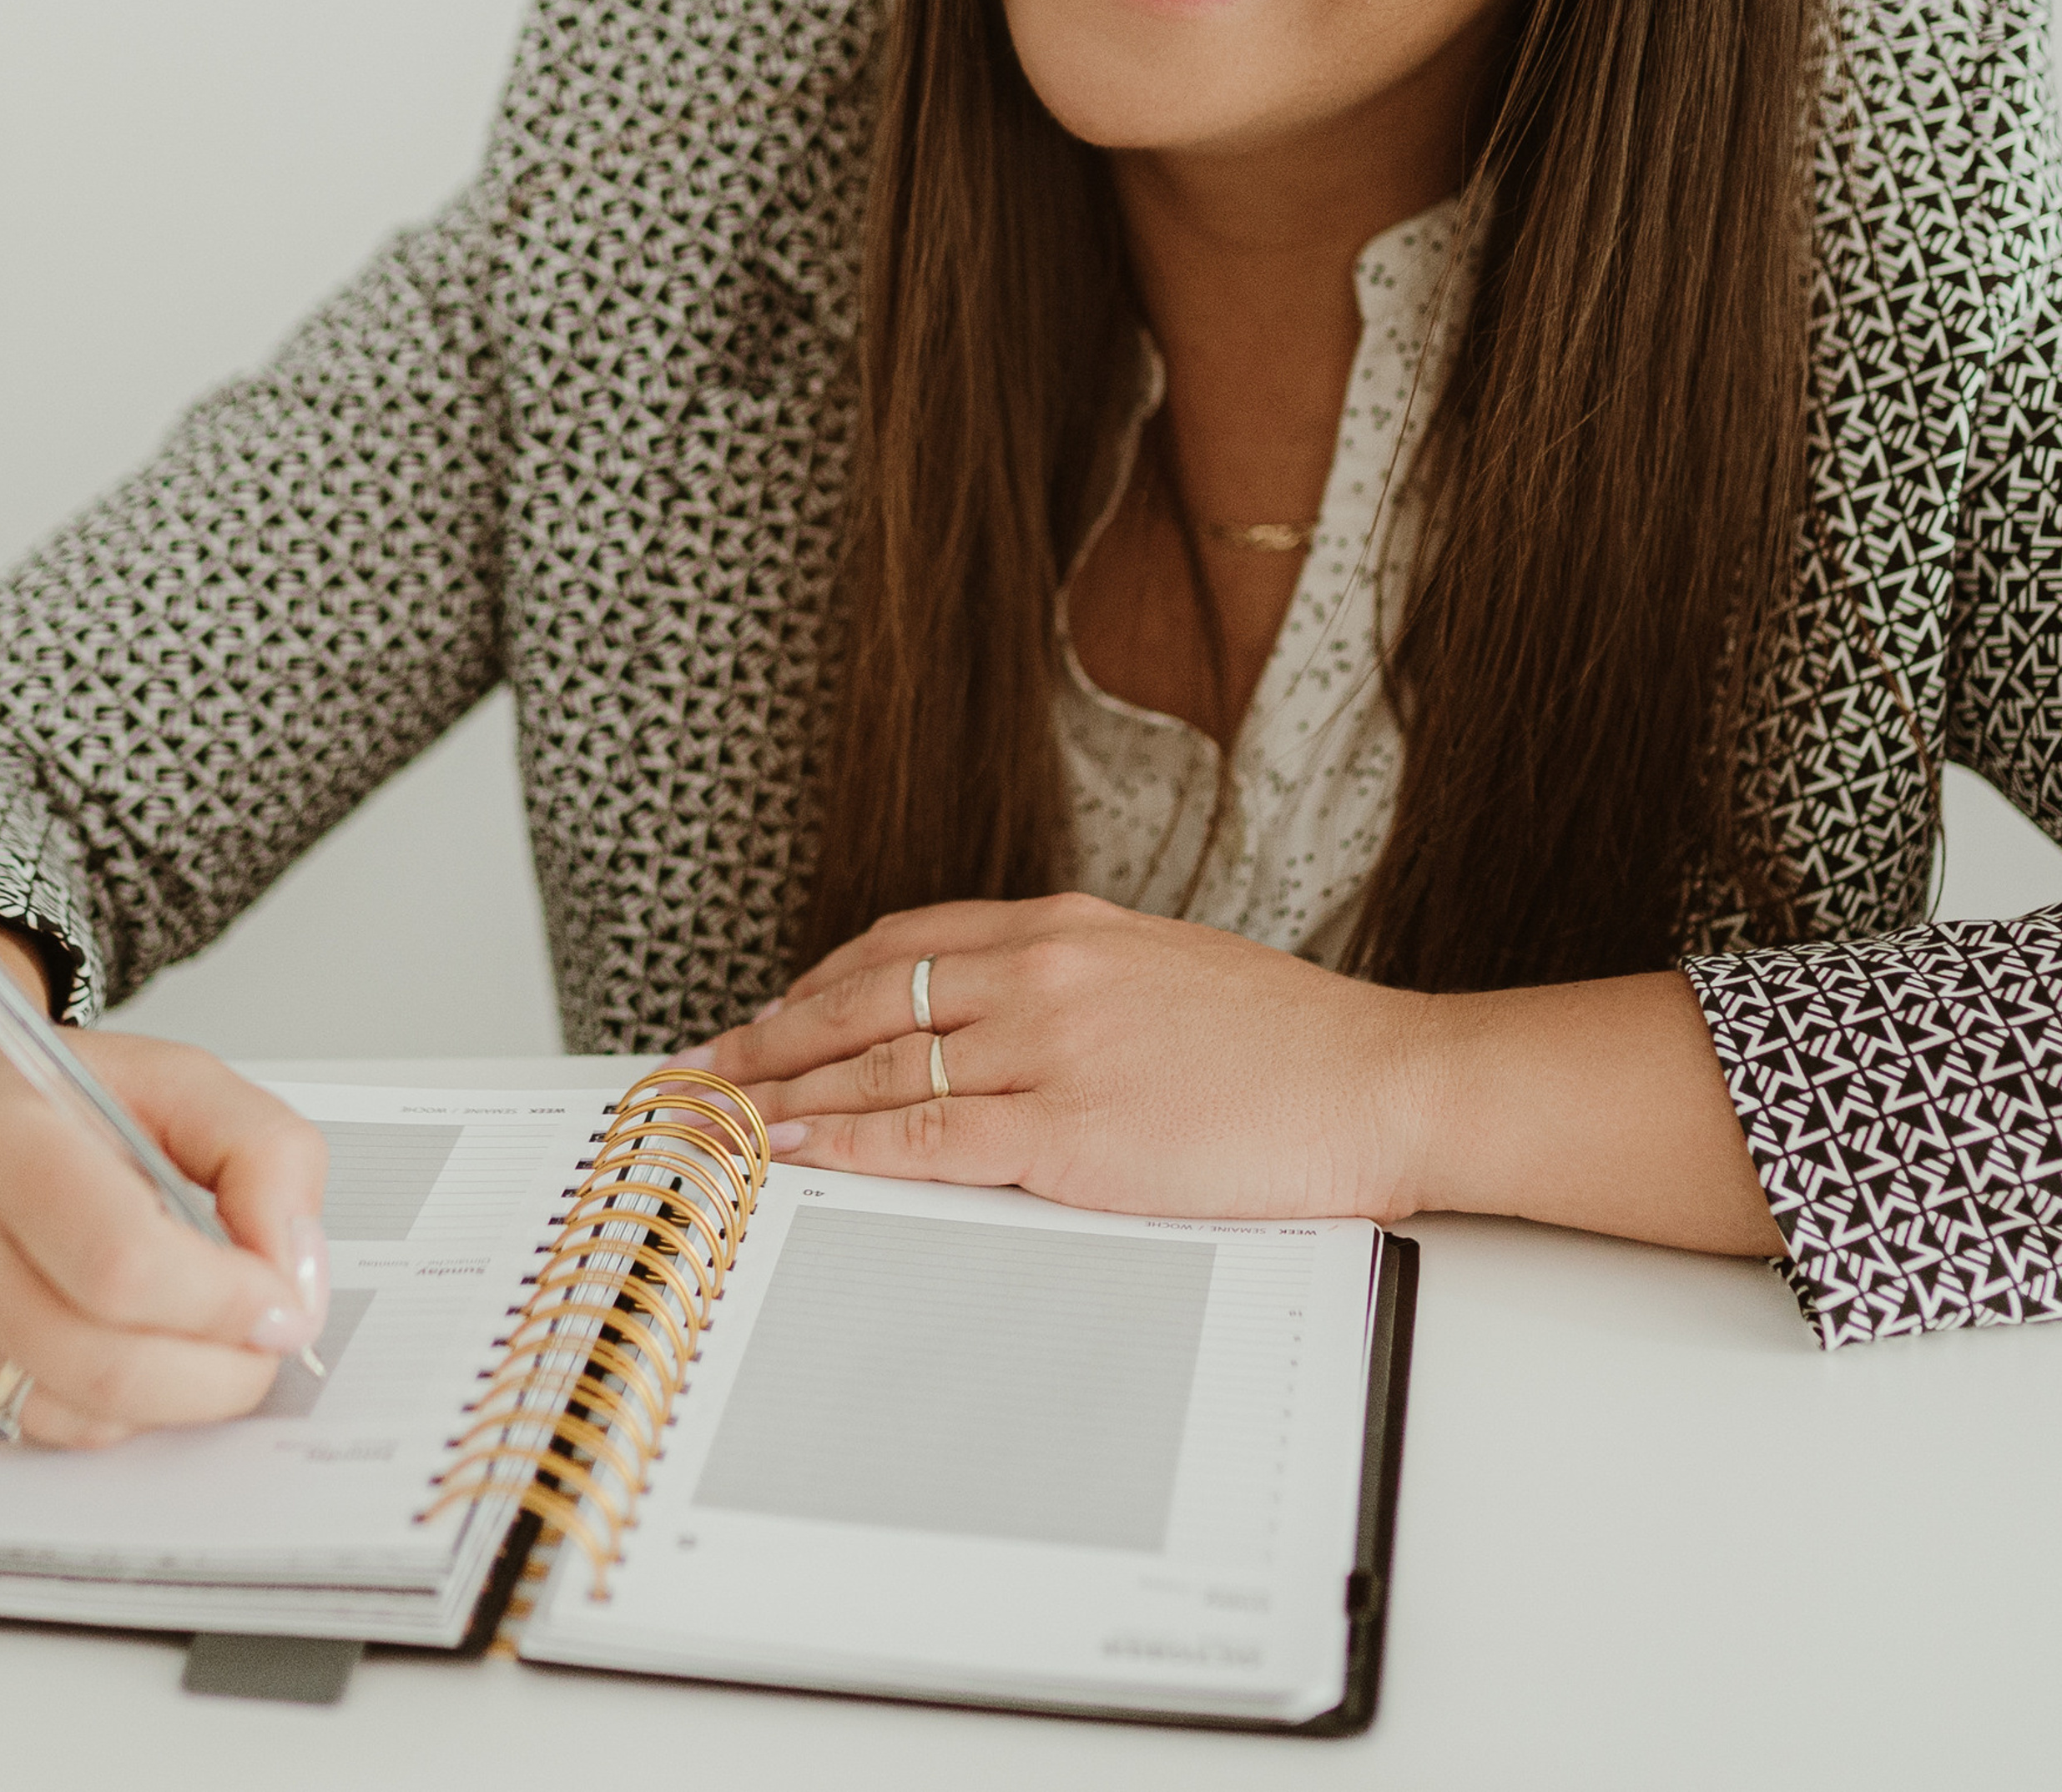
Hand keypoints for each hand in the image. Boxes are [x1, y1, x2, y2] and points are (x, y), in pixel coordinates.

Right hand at [0, 992, 330, 1448]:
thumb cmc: (50, 1096)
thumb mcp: (172, 1081)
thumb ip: (263, 1153)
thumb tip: (296, 1273)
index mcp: (0, 1143)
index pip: (125, 1266)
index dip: (225, 1301)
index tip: (283, 1301)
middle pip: (105, 1365)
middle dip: (220, 1371)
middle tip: (265, 1336)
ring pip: (79, 1417)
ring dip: (172, 1394)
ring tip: (199, 1328)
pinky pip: (41, 1431)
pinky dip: (110, 1404)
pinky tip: (120, 1338)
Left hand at [693, 892, 1434, 1218]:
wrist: (1376, 1080)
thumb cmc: (1287, 1043)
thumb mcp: (1163, 971)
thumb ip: (1074, 983)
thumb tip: (999, 1016)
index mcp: (1066, 927)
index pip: (903, 942)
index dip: (816, 983)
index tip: (764, 1015)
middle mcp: (1045, 971)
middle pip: (866, 998)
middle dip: (771, 1038)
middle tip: (703, 1070)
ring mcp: (1052, 1047)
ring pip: (881, 1067)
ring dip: (787, 1095)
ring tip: (722, 1119)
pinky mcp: (1069, 1130)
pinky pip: (930, 1137)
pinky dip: (851, 1144)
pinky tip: (799, 1152)